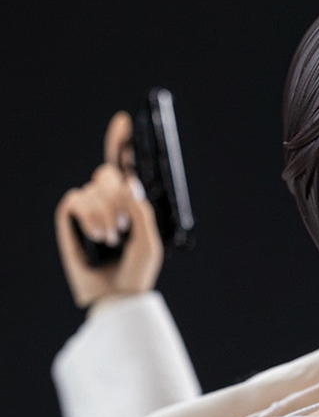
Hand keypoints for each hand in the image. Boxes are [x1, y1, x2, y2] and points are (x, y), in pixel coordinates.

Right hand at [55, 112, 163, 307]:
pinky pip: (78, 199)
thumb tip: (128, 182)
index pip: (122, 166)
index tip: (124, 120)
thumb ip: (143, 209)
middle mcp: (107, 202)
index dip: (120, 142)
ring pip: (94, 187)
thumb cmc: (136, 272)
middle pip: (108, 173)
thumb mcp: (150, 240)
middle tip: (126, 225)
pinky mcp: (70, 219)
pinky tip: (99, 236)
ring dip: (107, 214)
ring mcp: (88, 210)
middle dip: (119, 196)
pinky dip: (91, 216)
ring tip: (113, 239)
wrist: (118, 296)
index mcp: (129, 203)